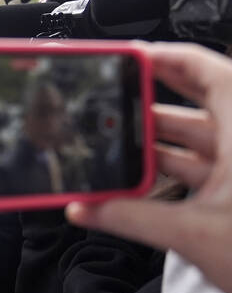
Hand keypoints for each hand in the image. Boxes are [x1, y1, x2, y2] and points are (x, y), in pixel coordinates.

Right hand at [67, 43, 231, 292]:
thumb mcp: (190, 235)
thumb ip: (129, 218)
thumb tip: (83, 208)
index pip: (209, 71)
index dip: (169, 57)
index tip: (131, 57)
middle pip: (201, 99)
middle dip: (154, 96)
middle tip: (114, 91)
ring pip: (199, 135)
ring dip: (158, 137)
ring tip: (118, 137)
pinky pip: (202, 164)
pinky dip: (171, 166)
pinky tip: (140, 176)